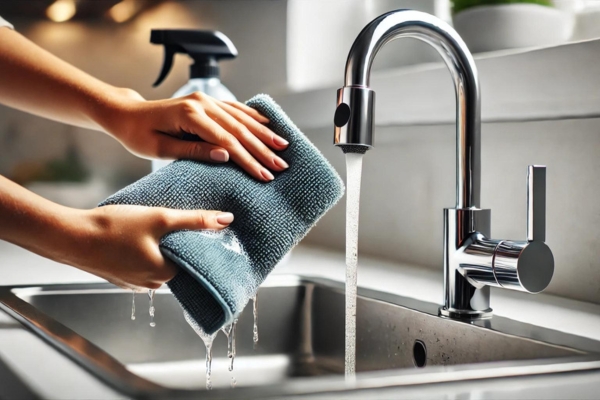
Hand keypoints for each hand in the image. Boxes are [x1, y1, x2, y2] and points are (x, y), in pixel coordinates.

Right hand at [70, 205, 234, 288]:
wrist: (70, 236)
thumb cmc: (114, 228)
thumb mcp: (159, 218)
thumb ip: (194, 220)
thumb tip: (227, 220)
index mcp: (164, 275)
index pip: (194, 265)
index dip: (201, 248)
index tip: (207, 235)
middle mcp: (150, 285)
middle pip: (176, 267)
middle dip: (181, 250)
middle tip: (185, 228)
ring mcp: (131, 283)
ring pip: (157, 267)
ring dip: (162, 251)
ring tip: (162, 231)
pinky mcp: (118, 276)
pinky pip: (140, 266)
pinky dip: (145, 254)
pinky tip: (141, 238)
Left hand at [99, 90, 289, 181]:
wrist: (126, 113)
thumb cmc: (137, 135)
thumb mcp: (160, 149)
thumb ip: (194, 151)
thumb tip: (226, 156)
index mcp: (189, 116)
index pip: (226, 141)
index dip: (248, 160)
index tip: (265, 174)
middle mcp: (201, 103)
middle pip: (238, 129)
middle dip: (262, 149)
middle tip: (281, 165)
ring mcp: (204, 100)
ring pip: (240, 118)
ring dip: (263, 134)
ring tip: (282, 147)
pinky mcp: (205, 101)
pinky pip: (234, 108)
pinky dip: (252, 117)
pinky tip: (267, 124)